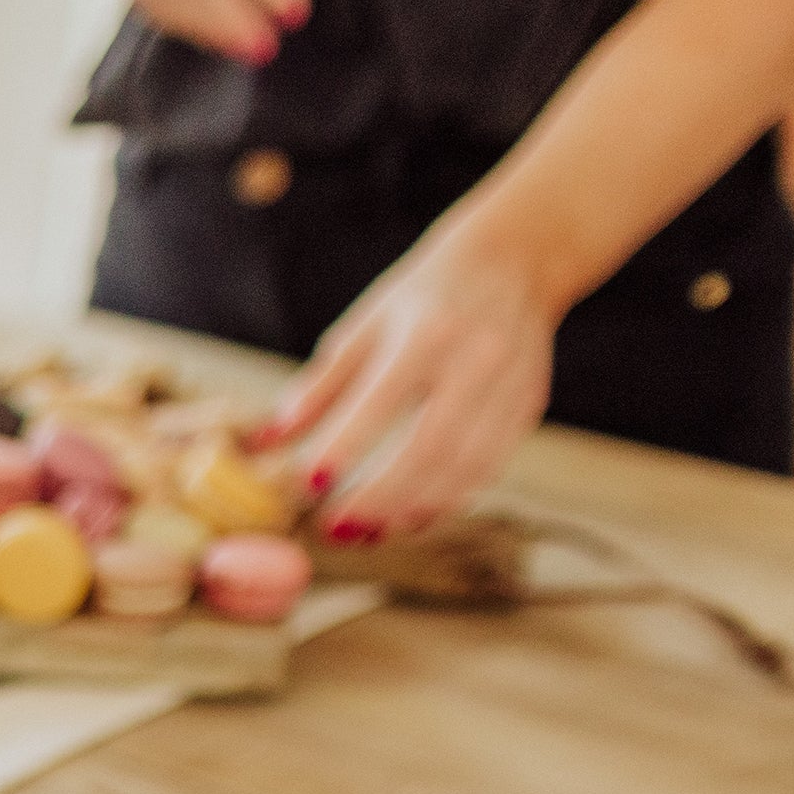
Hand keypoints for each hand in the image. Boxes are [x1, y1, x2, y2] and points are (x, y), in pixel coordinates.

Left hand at [264, 214, 557, 537]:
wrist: (514, 262)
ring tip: (369, 531)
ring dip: (414, 508)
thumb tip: (264, 444)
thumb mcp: (364, 326)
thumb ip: (318, 387)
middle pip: (431, 445)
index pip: (383, 399)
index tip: (308, 483)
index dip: (346, 445)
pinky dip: (448, 500)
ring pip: (466, 466)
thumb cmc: (424, 297)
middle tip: (336, 528)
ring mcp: (510, 384)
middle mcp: (476, 358)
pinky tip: (410, 516)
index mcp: (426, 331)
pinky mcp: (528, 405)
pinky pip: (489, 467)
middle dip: (381, 495)